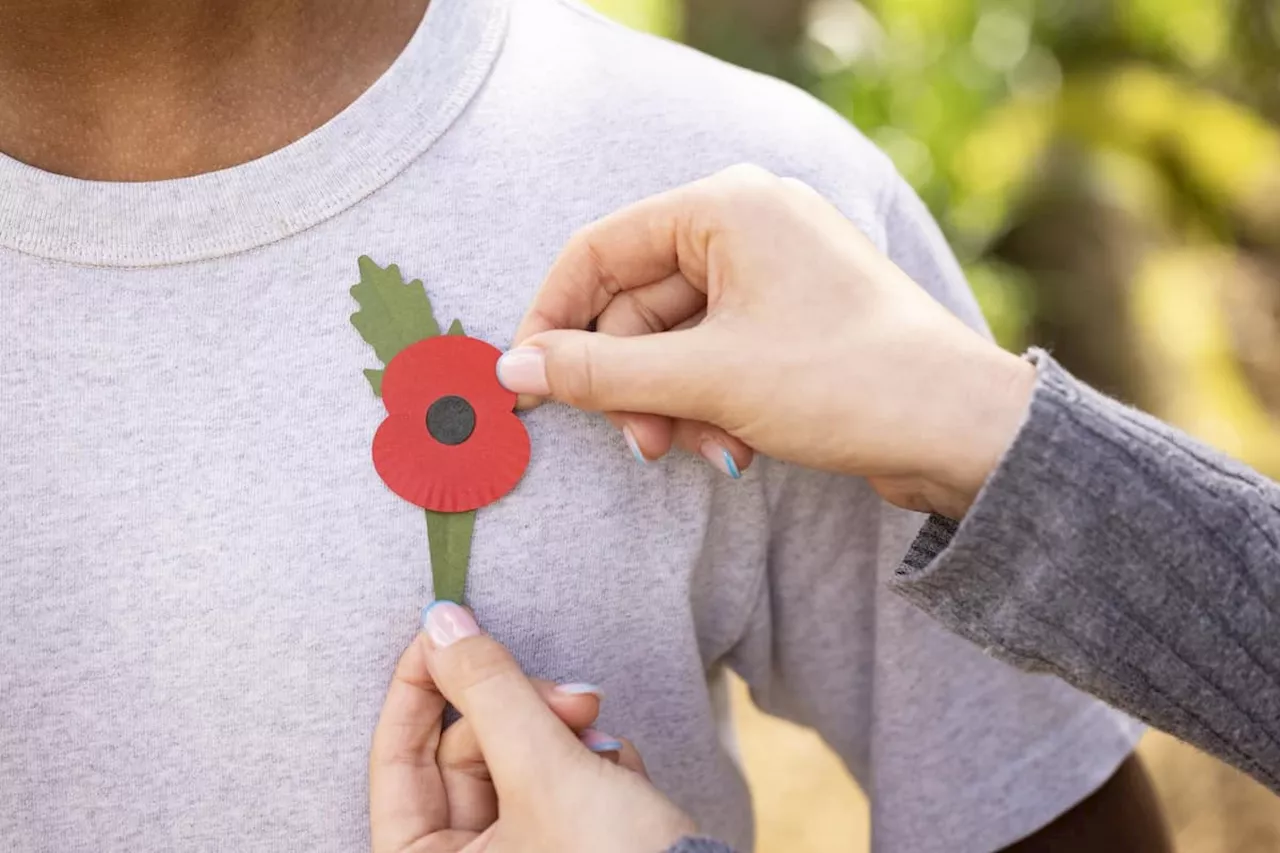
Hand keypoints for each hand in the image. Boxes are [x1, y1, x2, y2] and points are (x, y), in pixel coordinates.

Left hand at [369, 601, 695, 852]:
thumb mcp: (545, 772)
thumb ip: (489, 690)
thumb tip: (441, 623)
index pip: (394, 762)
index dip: (419, 686)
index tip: (447, 628)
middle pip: (465, 754)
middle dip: (525, 712)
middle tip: (577, 698)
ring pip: (515, 760)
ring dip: (565, 734)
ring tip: (606, 743)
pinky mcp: (565, 848)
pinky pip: (555, 782)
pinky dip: (591, 765)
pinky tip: (624, 777)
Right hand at [497, 165, 1034, 518]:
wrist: (962, 432)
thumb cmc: (845, 381)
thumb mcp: (705, 378)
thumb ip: (600, 371)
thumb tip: (513, 369)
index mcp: (726, 207)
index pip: (599, 251)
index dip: (553, 318)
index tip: (525, 380)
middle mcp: (748, 226)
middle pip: (636, 303)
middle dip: (631, 382)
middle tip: (639, 444)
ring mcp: (772, 272)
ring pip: (674, 339)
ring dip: (671, 403)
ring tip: (700, 449)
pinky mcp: (790, 318)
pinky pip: (714, 354)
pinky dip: (708, 402)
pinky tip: (732, 446)